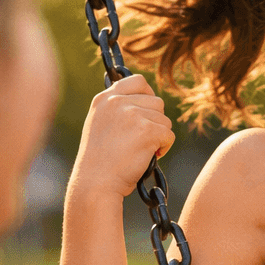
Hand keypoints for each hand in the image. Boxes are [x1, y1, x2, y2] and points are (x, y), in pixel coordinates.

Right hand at [71, 75, 174, 199]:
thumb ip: (118, 110)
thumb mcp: (101, 125)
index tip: (148, 113)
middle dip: (155, 121)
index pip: (138, 81)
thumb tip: (146, 102)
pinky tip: (150, 156)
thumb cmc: (100, 162)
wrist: (95, 183)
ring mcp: (132, 114)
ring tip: (143, 150)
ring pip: (164, 119)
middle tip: (143, 140)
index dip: (148, 96)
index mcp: (104, 99)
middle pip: (156, 102)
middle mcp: (117, 102)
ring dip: (160, 136)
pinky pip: (169, 134)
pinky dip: (164, 147)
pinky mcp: (146, 130)